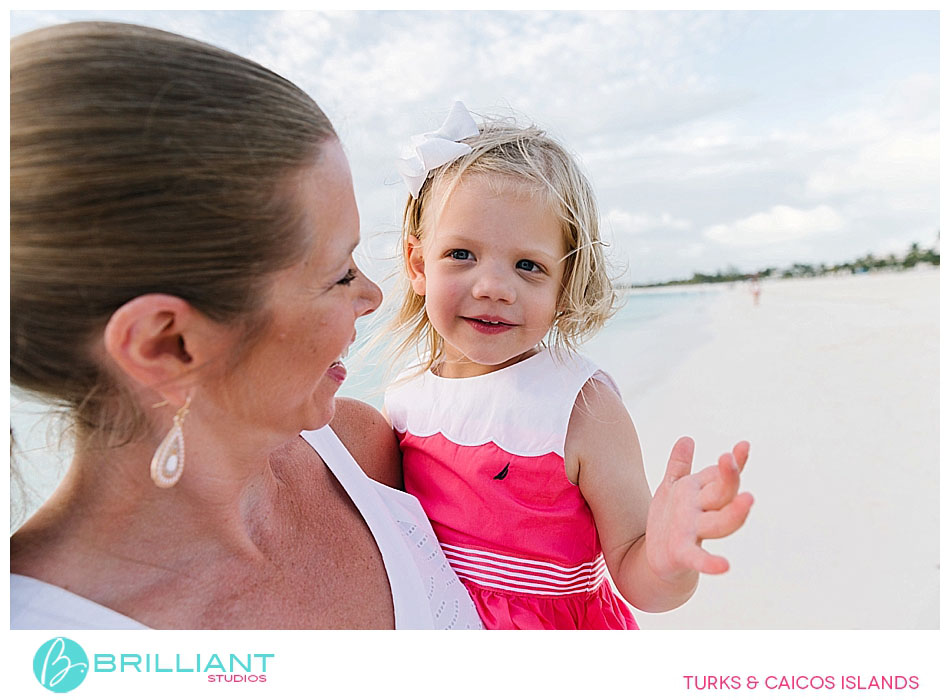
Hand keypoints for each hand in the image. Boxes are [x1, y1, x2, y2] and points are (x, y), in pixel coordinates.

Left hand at [645, 437, 752, 581]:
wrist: (655, 557)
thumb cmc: (669, 520)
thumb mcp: (671, 489)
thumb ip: (679, 465)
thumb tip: (687, 438)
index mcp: (700, 494)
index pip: (723, 476)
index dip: (735, 462)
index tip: (744, 445)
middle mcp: (703, 512)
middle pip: (723, 494)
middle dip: (729, 478)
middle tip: (729, 458)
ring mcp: (695, 532)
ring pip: (719, 522)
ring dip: (734, 513)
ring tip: (748, 499)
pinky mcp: (683, 553)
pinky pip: (698, 557)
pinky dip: (711, 563)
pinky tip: (725, 566)